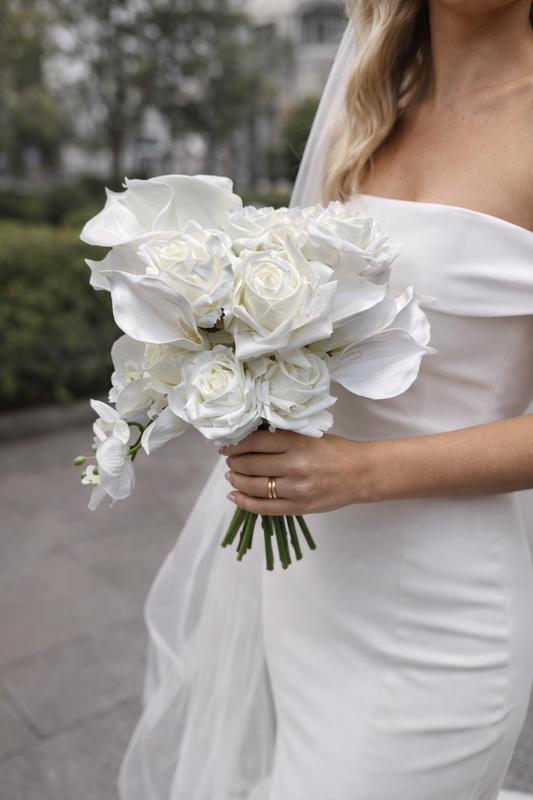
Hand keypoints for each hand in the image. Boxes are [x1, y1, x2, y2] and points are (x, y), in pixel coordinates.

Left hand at [221, 429, 376, 515]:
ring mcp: (297, 489)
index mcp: (298, 442)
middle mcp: (296, 465)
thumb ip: (283, 438)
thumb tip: (249, 439)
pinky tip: (234, 495)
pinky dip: (244, 502)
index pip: (255, 441)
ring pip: (253, 485)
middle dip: (233, 461)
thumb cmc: (336, 451)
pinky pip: (263, 508)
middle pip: (250, 463)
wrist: (362, 474)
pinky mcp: (299, 507)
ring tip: (231, 475)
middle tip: (228, 459)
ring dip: (236, 480)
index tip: (227, 445)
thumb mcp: (310, 435)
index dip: (236, 443)